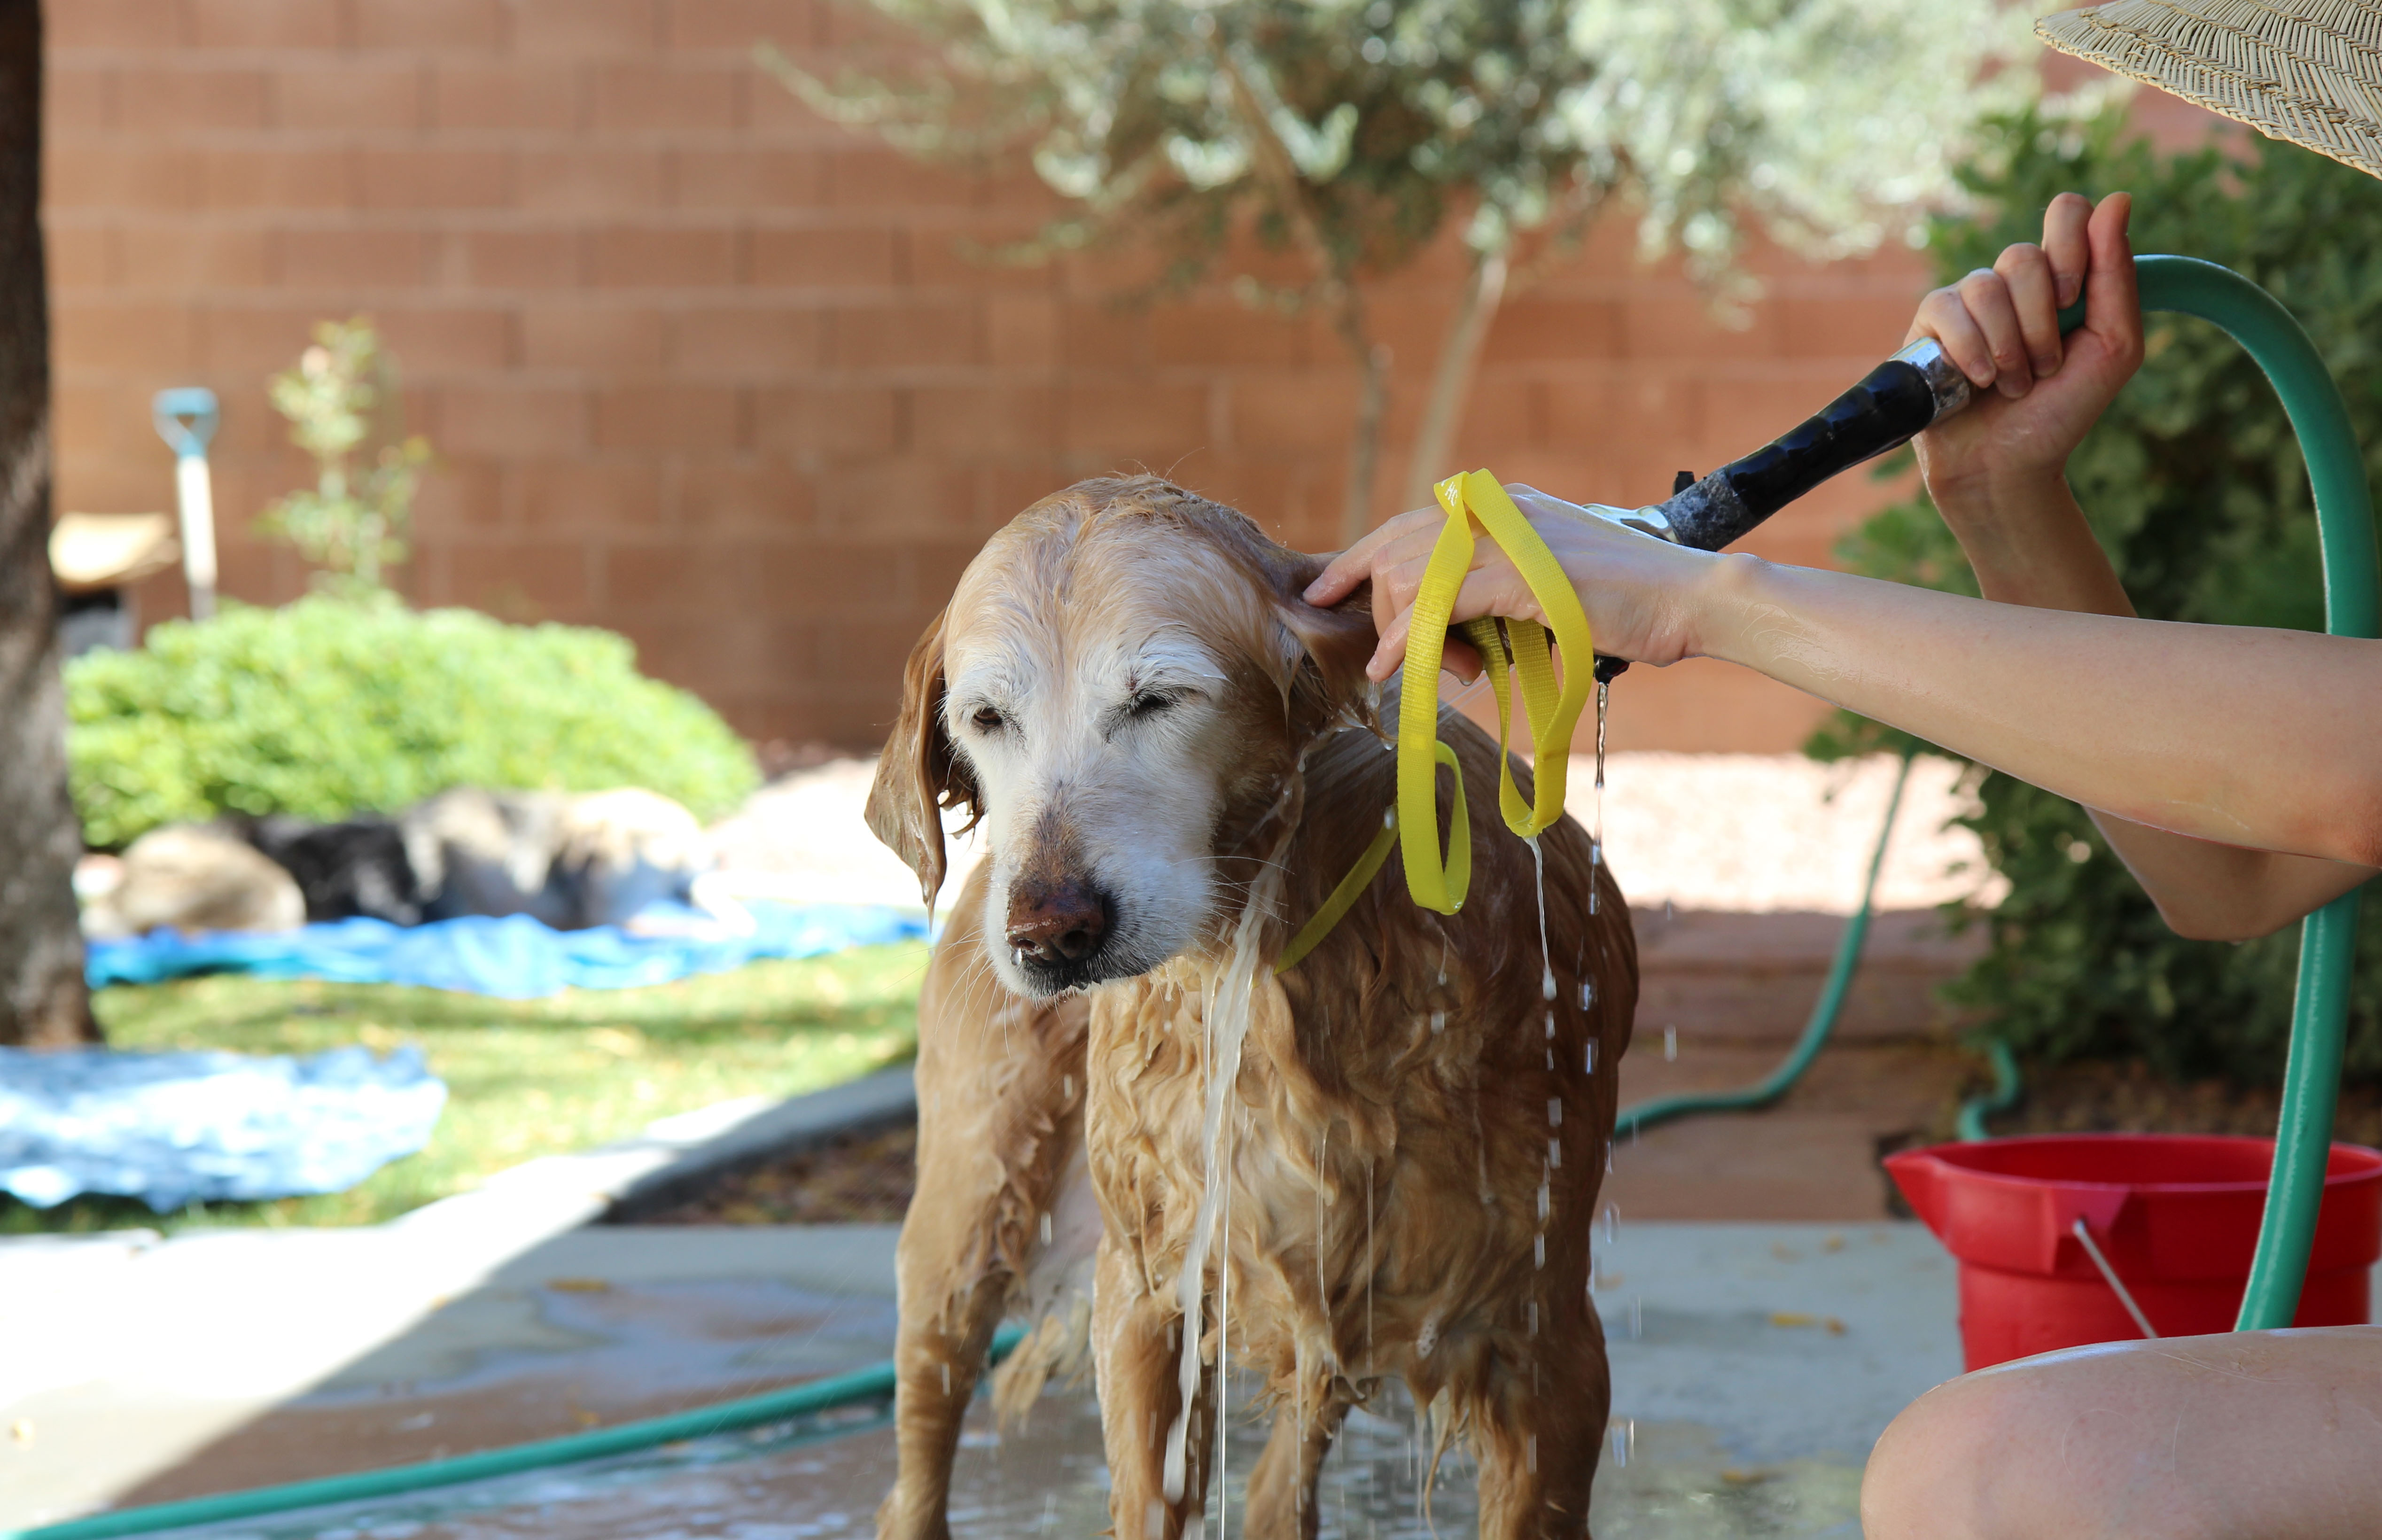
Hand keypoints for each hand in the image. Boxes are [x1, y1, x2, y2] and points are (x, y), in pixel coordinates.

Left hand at [1304, 483, 1724, 681]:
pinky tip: (1400, 667)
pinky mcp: (1520, 573)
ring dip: (1400, 631)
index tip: (1322, 590)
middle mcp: (1497, 510)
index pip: (1407, 523)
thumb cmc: (1625, 605)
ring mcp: (1507, 537)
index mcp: (1500, 507)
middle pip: (1396, 547)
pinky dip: (1408, 639)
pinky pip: (1437, 603)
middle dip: (1373, 606)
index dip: (1356, 557)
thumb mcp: (1543, 593)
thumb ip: (1491, 601)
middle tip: (1384, 656)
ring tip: (1424, 670)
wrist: (1688, 599)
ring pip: (1408, 574)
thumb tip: (1445, 640)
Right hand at [1907, 191, 2143, 517]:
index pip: (2067, 212)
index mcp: (2062, 278)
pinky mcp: (1928, 326)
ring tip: (2010, 385)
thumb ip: (2118, 275)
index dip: (2070, 247)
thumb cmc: (2062, 411)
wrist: (2007, 466)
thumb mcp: (2114, 347)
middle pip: (2025, 256)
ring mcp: (1968, 302)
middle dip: (2040, 323)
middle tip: (2045, 366)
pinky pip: (1947, 309)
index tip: (2072, 301)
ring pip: (1986, 286)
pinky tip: (1976, 382)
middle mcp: (2013, 283)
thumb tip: (2118, 197)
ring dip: (2008, 347)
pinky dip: (1970, 351)